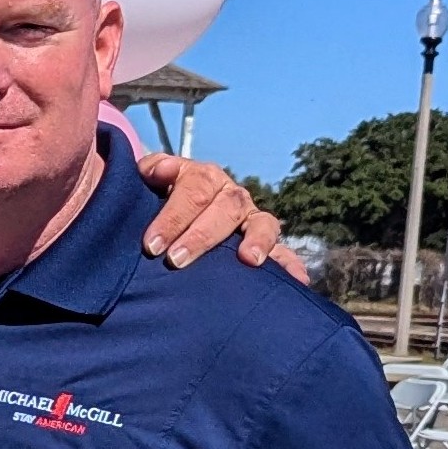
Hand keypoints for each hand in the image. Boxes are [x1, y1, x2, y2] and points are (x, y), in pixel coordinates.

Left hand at [134, 152, 302, 277]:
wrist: (169, 212)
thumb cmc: (155, 202)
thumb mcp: (149, 182)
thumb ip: (151, 171)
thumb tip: (157, 168)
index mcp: (202, 178)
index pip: (192, 190)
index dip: (173, 216)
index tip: (151, 245)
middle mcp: (229, 195)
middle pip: (225, 208)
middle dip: (201, 236)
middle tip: (176, 260)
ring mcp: (249, 218)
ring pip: (261, 223)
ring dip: (256, 241)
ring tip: (249, 260)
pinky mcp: (261, 241)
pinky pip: (282, 250)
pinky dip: (290, 264)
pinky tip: (298, 279)